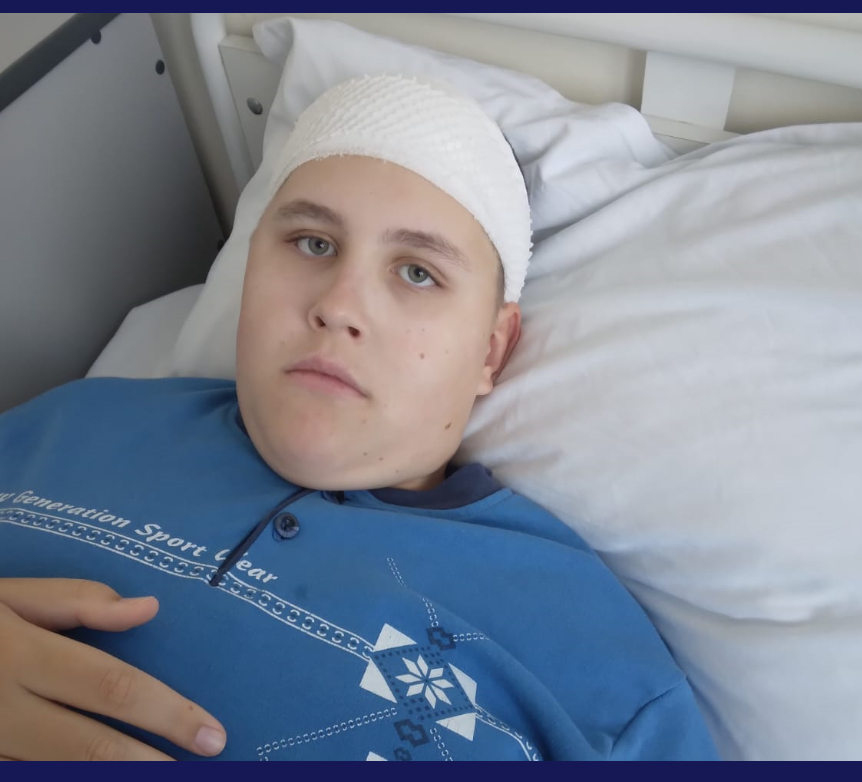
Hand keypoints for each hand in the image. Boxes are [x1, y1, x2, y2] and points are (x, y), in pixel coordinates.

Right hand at [0, 578, 225, 759]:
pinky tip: (100, 780)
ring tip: (160, 781)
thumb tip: (147, 609)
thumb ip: (77, 601)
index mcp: (21, 656)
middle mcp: (2, 709)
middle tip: (208, 770)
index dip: (168, 714)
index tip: (212, 734)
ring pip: (55, 776)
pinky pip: (24, 778)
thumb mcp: (6, 594)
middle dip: (151, 765)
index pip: (113, 688)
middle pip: (90, 747)